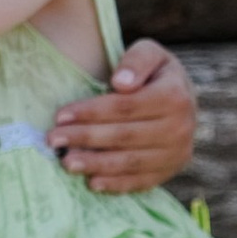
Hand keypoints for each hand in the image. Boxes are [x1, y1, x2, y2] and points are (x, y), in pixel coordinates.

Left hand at [51, 39, 196, 193]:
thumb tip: (120, 82)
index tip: (60, 115)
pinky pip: (140, 181)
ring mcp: (176, 153)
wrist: (184, 99)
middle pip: (124, 136)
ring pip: (130, 162)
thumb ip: (136, 61)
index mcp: (174, 96)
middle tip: (53, 140)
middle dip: (85, 138)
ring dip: (95, 164)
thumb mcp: (151, 53)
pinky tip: (92, 183)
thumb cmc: (156, 73)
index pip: (125, 107)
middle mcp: (180, 128)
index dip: (91, 112)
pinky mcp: (169, 171)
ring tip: (66, 162)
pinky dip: (116, 184)